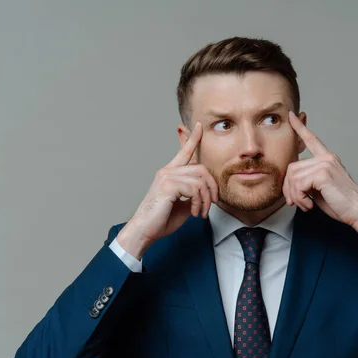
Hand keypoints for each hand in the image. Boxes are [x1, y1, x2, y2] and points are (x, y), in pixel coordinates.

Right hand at [116, 122, 217, 258]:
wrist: (145, 232)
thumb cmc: (162, 220)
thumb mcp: (183, 204)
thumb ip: (193, 193)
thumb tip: (206, 190)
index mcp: (170, 173)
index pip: (184, 152)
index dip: (192, 138)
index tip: (199, 126)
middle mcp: (167, 171)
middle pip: (202, 169)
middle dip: (212, 188)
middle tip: (212, 204)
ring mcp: (166, 177)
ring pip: (200, 180)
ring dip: (206, 199)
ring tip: (201, 212)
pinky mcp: (168, 185)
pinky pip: (195, 188)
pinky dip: (198, 202)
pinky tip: (193, 212)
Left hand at [283, 111, 357, 239]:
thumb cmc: (341, 203)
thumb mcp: (321, 188)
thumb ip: (308, 180)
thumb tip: (290, 183)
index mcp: (327, 159)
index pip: (311, 140)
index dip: (299, 128)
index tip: (291, 116)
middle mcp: (326, 158)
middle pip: (292, 167)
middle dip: (288, 188)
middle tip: (293, 202)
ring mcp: (325, 164)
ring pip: (293, 177)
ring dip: (295, 195)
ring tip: (304, 204)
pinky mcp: (323, 174)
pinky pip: (298, 185)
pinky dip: (300, 198)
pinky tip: (309, 205)